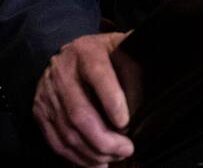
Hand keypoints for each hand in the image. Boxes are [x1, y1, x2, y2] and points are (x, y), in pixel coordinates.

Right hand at [34, 32, 132, 165]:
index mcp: (85, 52)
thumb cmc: (99, 54)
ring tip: (115, 157)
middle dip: (105, 140)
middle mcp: (62, 73)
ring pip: (69, 134)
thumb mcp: (117, 45)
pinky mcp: (40, 112)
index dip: (112, 100)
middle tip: (127, 149)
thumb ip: (135, 57)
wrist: (64, 56)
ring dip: (95, 153)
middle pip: (80, 114)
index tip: (126, 122)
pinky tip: (96, 163)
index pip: (98, 75)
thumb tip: (161, 71)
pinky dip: (78, 159)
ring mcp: (48, 95)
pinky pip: (57, 143)